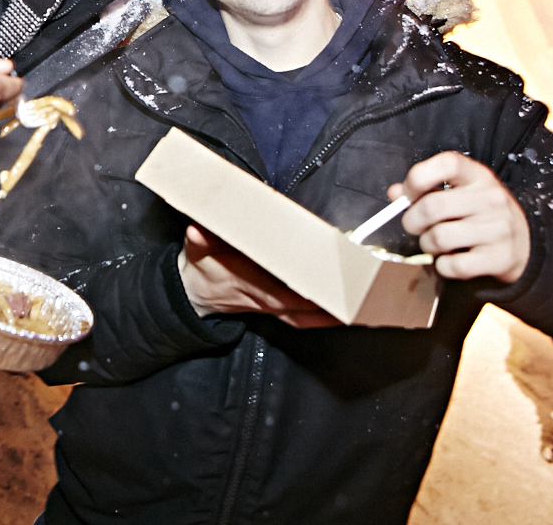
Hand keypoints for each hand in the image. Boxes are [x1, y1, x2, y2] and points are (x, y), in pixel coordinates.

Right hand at [178, 225, 339, 327]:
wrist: (196, 293)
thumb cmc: (202, 269)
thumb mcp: (196, 251)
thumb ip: (198, 240)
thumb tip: (196, 231)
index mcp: (248, 284)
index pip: (278, 293)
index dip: (300, 294)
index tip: (322, 288)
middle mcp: (263, 300)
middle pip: (301, 310)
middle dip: (326, 307)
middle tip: (355, 299)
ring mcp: (270, 308)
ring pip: (305, 319)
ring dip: (330, 318)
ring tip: (357, 312)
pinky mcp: (275, 309)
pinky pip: (303, 321)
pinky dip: (322, 320)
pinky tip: (342, 317)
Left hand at [391, 151, 531, 283]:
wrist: (525, 243)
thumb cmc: (482, 213)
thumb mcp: (461, 193)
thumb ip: (427, 189)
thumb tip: (395, 193)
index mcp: (479, 176)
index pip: (447, 163)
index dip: (418, 177)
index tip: (407, 194)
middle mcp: (491, 198)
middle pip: (432, 207)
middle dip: (412, 221)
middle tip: (415, 227)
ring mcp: (498, 228)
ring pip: (438, 238)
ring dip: (427, 245)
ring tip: (435, 243)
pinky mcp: (500, 258)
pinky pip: (453, 266)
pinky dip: (442, 267)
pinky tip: (449, 259)